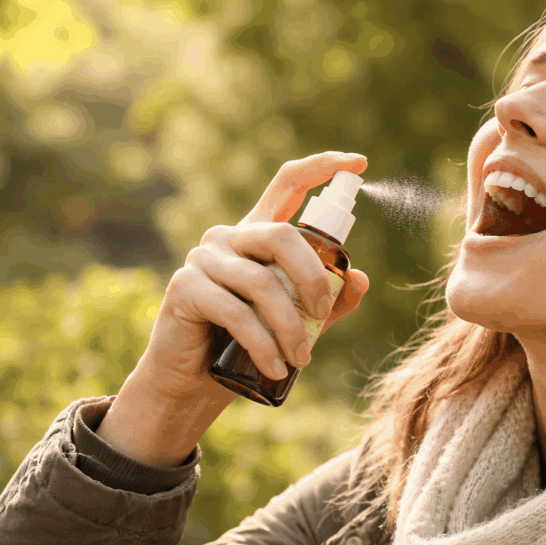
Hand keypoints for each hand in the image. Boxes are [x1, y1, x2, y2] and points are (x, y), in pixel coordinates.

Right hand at [139, 152, 369, 402]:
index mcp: (259, 235)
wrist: (193, 382)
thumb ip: (330, 300)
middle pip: (283, 235)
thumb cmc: (249, 346)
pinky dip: (264, 344)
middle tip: (323, 315)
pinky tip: (277, 367)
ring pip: (263, 283)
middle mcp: (230, 237)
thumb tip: (360, 277)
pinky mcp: (186, 287)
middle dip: (313, 278)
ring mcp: (204, 258)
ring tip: (301, 359)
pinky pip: (237, 313)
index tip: (358, 162)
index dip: (322, 167)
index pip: (288, 184)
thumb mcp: (299, 322)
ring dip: (290, 327)